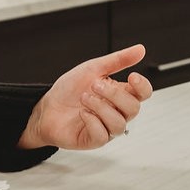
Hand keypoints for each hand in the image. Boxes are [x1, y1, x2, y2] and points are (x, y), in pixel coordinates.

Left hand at [18, 45, 153, 150]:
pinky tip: (82, 113)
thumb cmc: (70, 90)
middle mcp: (117, 112)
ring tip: (85, 98)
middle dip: (114, 95)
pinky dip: (92, 121)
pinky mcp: (94, 139)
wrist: (46, 106)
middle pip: (133, 108)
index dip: (142, 86)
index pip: (143, 94)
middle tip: (95, 85)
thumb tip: (140, 49)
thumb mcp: (93, 69)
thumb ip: (118, 60)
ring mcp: (106, 127)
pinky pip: (103, 135)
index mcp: (120, 94)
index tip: (131, 76)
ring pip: (119, 123)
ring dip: (101, 107)